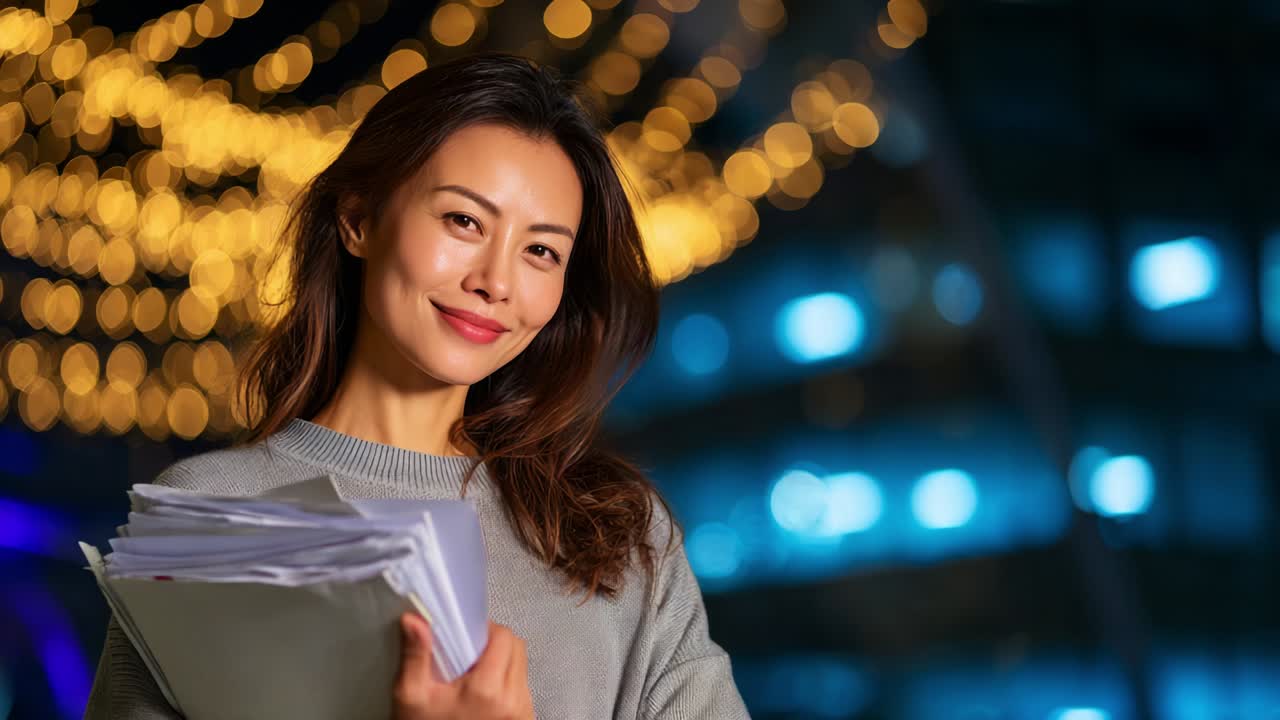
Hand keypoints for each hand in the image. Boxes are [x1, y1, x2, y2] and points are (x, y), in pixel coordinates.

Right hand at [393, 612, 534, 719]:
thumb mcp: (412, 696)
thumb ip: (415, 655)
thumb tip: (414, 619)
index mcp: (487, 689)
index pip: (504, 638)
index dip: (486, 630)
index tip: (467, 638)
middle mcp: (513, 700)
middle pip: (517, 649)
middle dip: (495, 645)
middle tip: (470, 656)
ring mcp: (522, 713)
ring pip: (522, 668)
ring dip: (503, 663)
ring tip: (475, 677)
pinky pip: (523, 689)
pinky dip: (508, 684)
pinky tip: (485, 696)